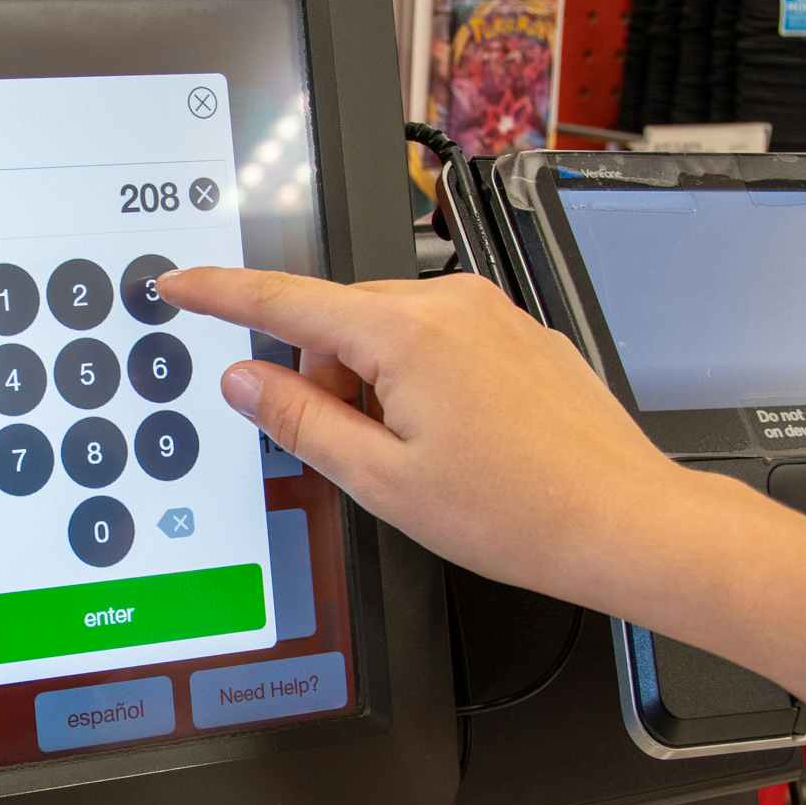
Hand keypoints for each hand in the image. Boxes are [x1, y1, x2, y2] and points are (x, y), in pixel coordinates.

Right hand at [156, 267, 699, 604]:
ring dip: (375, 385)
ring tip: (421, 458)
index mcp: (406, 335)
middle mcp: (450, 303)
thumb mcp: (383, 482)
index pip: (285, 301)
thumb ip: (302, 422)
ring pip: (389, 332)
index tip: (179, 283)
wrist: (626, 522)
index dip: (222, 293)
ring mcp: (491, 313)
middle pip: (340, 322)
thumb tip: (245, 379)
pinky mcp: (518, 332)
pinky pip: (439, 339)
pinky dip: (420, 382)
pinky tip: (457, 443)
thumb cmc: (518, 512)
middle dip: (325, 380)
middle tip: (361, 454)